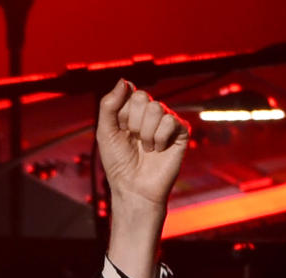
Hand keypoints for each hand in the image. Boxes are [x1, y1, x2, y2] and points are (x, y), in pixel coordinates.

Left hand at [97, 79, 189, 212]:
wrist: (133, 189)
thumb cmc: (118, 164)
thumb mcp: (105, 133)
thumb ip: (109, 105)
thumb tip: (125, 80)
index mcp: (133, 110)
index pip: (129, 92)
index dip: (121, 114)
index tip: (120, 131)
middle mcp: (150, 113)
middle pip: (142, 97)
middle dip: (133, 123)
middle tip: (133, 140)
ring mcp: (166, 121)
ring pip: (156, 109)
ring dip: (145, 134)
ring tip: (145, 149)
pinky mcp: (180, 132)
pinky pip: (170, 121)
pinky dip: (159, 139)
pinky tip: (158, 150)